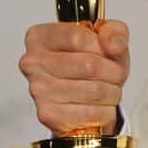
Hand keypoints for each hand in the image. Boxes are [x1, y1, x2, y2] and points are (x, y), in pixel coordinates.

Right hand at [19, 20, 129, 135]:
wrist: (85, 97)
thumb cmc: (93, 64)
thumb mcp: (108, 40)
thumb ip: (114, 32)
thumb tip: (111, 43)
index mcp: (40, 37)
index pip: (76, 37)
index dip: (100, 46)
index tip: (107, 51)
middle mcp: (33, 63)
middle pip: (88, 65)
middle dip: (113, 71)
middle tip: (115, 74)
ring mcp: (38, 90)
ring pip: (93, 90)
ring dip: (111, 92)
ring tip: (108, 89)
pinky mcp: (48, 114)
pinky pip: (90, 113)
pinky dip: (105, 110)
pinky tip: (99, 105)